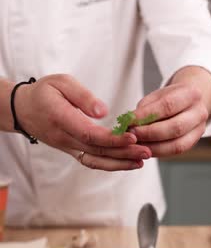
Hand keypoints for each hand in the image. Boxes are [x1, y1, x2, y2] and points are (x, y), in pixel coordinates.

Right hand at [15, 74, 150, 170]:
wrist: (25, 110)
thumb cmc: (44, 93)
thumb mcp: (61, 83)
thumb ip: (82, 96)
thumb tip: (103, 111)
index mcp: (61, 119)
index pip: (89, 134)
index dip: (112, 139)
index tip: (132, 137)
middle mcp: (65, 138)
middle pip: (98, 151)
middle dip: (124, 153)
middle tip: (147, 151)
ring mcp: (69, 148)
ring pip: (97, 161)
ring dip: (120, 163)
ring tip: (142, 160)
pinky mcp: (73, 151)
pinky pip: (94, 161)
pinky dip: (112, 164)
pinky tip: (129, 162)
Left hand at [130, 67, 210, 156]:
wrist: (190, 103)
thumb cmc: (170, 98)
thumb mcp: (157, 96)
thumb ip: (145, 108)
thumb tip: (130, 123)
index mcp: (191, 94)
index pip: (167, 106)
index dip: (146, 115)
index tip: (129, 120)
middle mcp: (199, 112)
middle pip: (175, 127)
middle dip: (149, 133)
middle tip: (132, 134)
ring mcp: (199, 130)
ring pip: (176, 144)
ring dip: (153, 146)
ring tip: (137, 144)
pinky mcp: (193, 142)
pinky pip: (175, 151)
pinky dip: (158, 151)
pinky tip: (145, 148)